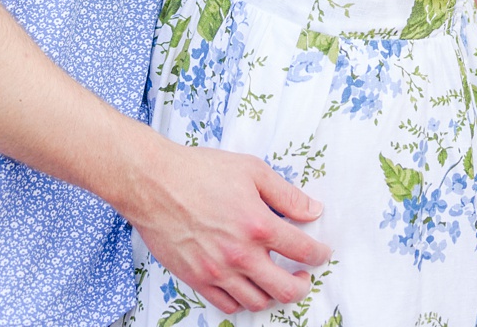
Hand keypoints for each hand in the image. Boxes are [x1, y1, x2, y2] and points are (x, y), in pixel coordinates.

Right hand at [120, 139, 330, 314]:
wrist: (154, 184)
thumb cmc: (201, 172)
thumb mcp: (252, 171)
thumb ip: (286, 195)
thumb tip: (313, 210)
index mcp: (258, 225)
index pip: (302, 251)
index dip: (319, 254)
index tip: (322, 253)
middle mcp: (240, 255)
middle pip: (284, 289)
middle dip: (302, 285)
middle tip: (304, 276)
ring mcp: (217, 272)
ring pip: (256, 302)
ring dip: (273, 295)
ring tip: (276, 280)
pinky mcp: (196, 280)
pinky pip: (226, 305)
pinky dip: (242, 301)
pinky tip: (247, 287)